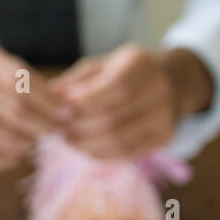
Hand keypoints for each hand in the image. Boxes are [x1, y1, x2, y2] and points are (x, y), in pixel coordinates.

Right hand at [0, 40, 68, 171]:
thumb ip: (22, 79)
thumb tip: (65, 108)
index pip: (23, 82)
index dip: (50, 103)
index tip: (67, 115)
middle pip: (17, 113)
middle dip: (45, 128)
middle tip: (58, 134)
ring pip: (7, 141)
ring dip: (28, 146)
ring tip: (36, 142)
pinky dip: (10, 159)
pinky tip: (14, 152)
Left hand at [52, 44, 213, 158]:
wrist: (170, 81)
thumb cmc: (125, 71)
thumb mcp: (102, 66)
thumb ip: (77, 81)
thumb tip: (49, 97)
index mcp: (141, 64)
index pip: (114, 87)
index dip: (85, 101)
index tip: (60, 109)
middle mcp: (159, 90)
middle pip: (115, 118)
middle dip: (82, 127)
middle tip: (59, 129)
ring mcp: (165, 117)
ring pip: (121, 141)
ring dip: (88, 145)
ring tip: (69, 140)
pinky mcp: (165, 139)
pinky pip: (129, 153)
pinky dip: (103, 154)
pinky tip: (86, 149)